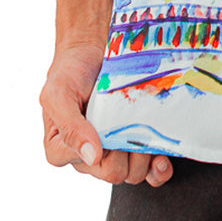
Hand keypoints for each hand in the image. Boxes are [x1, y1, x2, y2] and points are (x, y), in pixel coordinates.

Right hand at [40, 42, 173, 186]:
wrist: (92, 47)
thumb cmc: (70, 69)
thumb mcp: (59, 94)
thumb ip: (70, 127)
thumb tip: (91, 157)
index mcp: (64, 149)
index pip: (93, 167)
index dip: (108, 151)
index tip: (110, 126)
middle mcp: (89, 154)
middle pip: (116, 172)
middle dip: (129, 152)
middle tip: (133, 124)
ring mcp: (113, 148)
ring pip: (134, 172)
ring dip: (145, 154)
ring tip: (148, 129)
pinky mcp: (134, 140)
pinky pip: (149, 171)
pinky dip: (158, 168)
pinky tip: (162, 156)